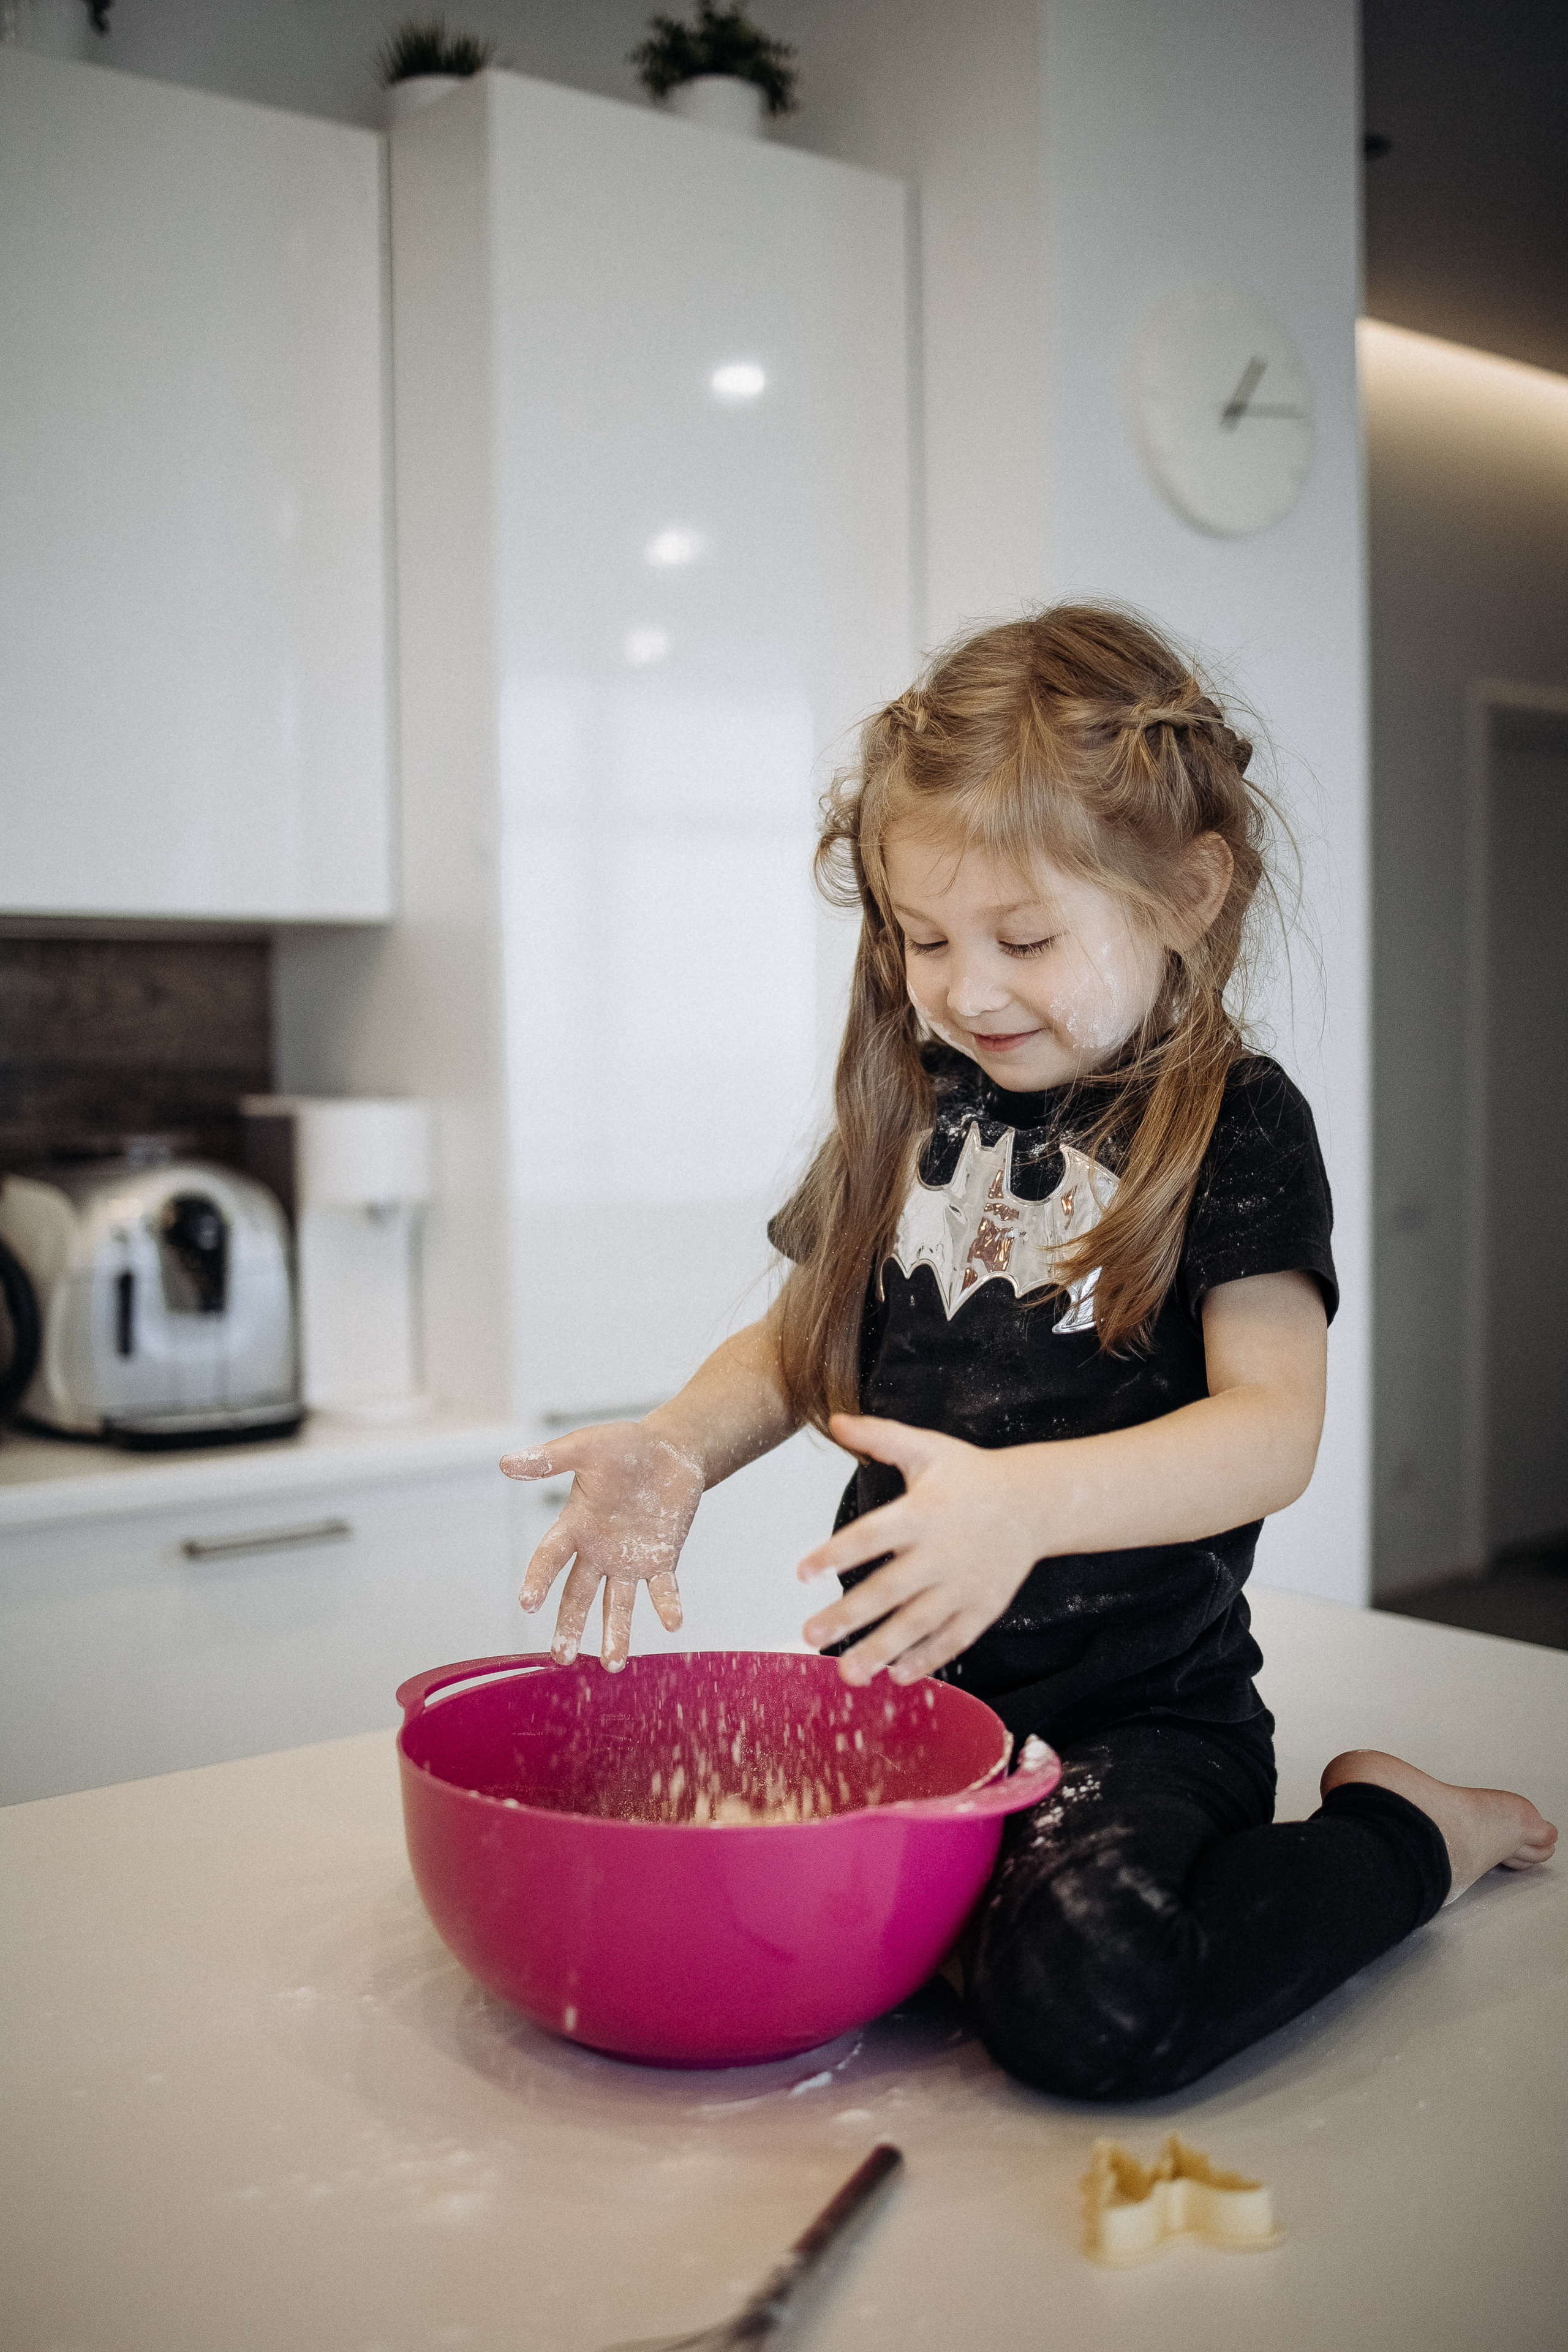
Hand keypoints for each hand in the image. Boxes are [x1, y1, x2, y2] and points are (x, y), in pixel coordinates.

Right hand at [501, 1422, 704, 1671]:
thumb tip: (505, 1463)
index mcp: (575, 1524)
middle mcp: (597, 1550)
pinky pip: (662, 1588)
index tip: (528, 1603)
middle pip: (578, 1594)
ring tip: (614, 1664)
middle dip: (569, 1624)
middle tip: (562, 1656)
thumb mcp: (587, 1446)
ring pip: (617, 1603)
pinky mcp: (660, 1560)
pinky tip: (672, 1623)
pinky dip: (667, 1606)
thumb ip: (551, 1458)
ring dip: (615, 1632)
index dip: (538, 1579)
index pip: (550, 1556)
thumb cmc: (624, 1446)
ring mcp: (628, 1560)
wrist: (669, 1450)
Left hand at [797, 1412, 1046, 1684]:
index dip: (836, 1554)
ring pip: (918, 1623)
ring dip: (881, 1649)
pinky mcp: (984, 1607)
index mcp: (924, 1512)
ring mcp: (966, 1584)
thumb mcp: (927, 1448)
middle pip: (890, 1589)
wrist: (1034, 1503)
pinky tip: (896, 1677)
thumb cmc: (971, 1475)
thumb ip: (880, 1436)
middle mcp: (943, 1552)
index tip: (800, 1573)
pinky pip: (953, 1639)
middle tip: (809, 1637)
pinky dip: (927, 1659)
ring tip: (846, 1672)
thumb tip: (835, 1420)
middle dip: (848, 1616)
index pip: (872, 1535)